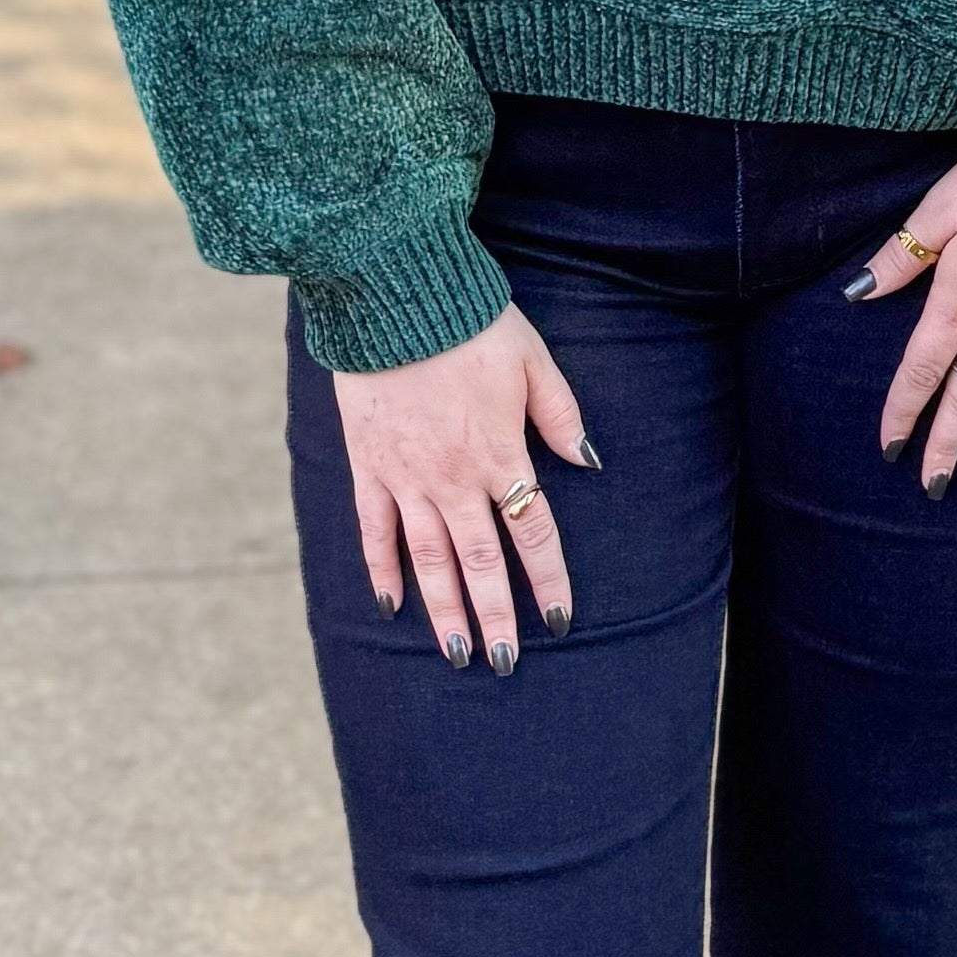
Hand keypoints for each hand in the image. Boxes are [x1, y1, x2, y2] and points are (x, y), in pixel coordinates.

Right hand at [332, 304, 594, 673]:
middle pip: (482, 563)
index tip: (561, 620)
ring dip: (445, 610)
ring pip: (429, 560)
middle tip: (503, 662)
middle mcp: (454, 478)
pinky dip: (382, 570)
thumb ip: (561, 415)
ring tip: (458, 653)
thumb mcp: (533, 360)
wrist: (391, 294)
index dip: (549, 581)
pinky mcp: (367, 466)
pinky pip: (375, 530)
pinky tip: (391, 606)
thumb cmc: (470, 320)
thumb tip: (588, 463)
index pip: (533, 533)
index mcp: (501, 455)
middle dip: (496, 616)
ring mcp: (406, 477)